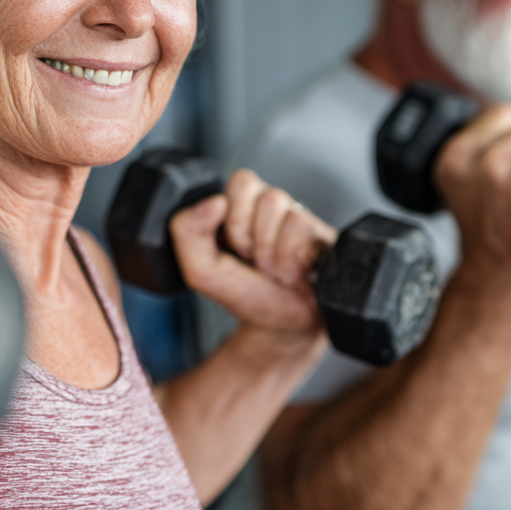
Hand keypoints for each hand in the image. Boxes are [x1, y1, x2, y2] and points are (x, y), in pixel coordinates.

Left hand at [169, 169, 335, 336]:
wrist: (281, 327)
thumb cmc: (246, 295)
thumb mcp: (201, 270)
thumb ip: (187, 231)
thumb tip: (214, 201)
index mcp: (243, 208)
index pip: (242, 181)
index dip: (236, 218)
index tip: (235, 248)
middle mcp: (274, 210)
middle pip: (264, 194)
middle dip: (252, 236)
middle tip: (254, 260)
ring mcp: (300, 220)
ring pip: (282, 207)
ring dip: (270, 250)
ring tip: (273, 270)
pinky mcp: (322, 234)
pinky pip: (302, 226)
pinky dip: (290, 259)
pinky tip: (293, 273)